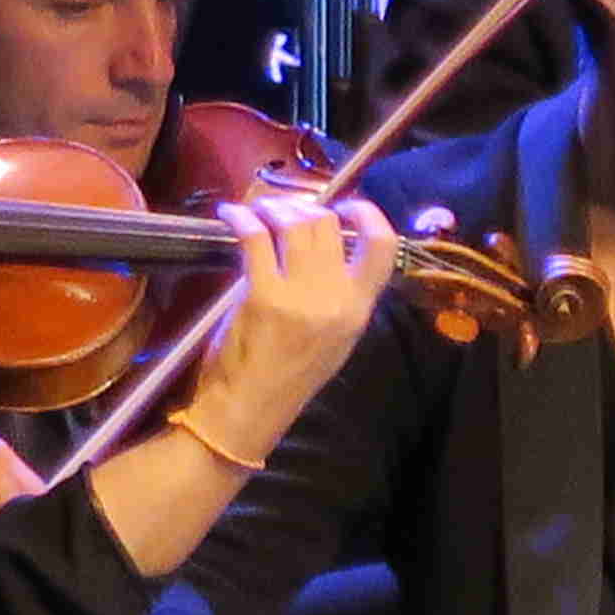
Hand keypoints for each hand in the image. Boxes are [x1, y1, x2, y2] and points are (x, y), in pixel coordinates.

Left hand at [181, 194, 408, 461]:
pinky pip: (255, 237)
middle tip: (283, 209)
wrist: (249, 410)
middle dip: (304, 207)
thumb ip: (337, 297)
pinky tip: (231, 214)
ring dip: (274, 207)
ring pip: (296, 225)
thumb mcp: (332, 339)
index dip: (368, 214)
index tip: (345, 203)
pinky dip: (241, 217)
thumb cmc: (286, 376)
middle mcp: (337, 298)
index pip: (383, 248)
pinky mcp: (263, 295)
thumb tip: (322, 246)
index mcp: (359, 310)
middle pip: (329, 225)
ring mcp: (301, 296)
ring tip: (259, 210)